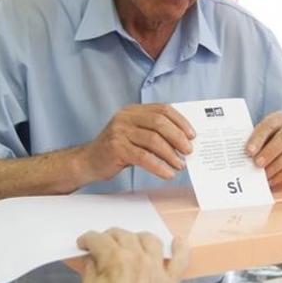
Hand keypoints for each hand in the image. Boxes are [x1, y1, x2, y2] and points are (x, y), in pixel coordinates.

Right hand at [76, 229, 190, 282]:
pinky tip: (178, 241)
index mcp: (115, 261)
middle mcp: (139, 260)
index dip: (88, 240)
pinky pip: (182, 259)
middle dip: (109, 237)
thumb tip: (92, 259)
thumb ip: (91, 273)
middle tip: (102, 245)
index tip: (84, 245)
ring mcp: (158, 271)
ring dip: (138, 237)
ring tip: (131, 243)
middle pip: (124, 236)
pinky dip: (181, 247)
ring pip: (151, 241)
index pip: (99, 240)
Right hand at [79, 104, 194, 181]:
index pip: (162, 109)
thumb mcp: (135, 135)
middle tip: (189, 151)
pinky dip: (159, 166)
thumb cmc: (117, 149)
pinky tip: (167, 173)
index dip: (180, 121)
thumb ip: (155, 133)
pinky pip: (144, 157)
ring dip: (171, 154)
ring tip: (179, 165)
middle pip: (159, 123)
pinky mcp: (116, 148)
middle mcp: (125, 117)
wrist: (88, 161)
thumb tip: (184, 142)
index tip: (192, 135)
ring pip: (153, 140)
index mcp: (133, 110)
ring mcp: (119, 132)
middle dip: (178, 138)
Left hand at [246, 111, 281, 185]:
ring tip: (262, 176)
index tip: (248, 151)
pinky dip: (281, 175)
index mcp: (279, 118)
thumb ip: (255, 140)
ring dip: (274, 167)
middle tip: (257, 164)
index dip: (258, 138)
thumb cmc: (272, 137)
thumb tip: (241, 155)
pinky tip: (271, 180)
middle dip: (269, 152)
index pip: (269, 125)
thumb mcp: (264, 132)